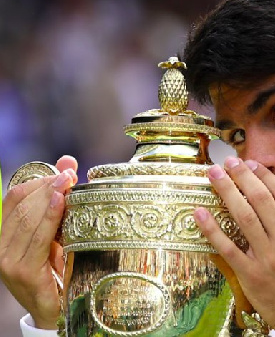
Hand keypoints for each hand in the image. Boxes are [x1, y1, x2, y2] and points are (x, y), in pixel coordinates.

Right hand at [0, 156, 77, 328]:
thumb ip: (59, 201)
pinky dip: (48, 217)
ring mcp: (9, 261)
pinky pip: (37, 239)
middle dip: (46, 185)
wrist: (58, 311)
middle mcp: (2, 247)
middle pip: (20, 205)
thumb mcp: (60, 233)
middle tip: (69, 174)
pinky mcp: (23, 272)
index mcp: (7, 236)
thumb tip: (68, 162)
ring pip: (27, 218)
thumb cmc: (59, 270)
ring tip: (67, 182)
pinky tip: (60, 203)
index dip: (37, 179)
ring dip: (49, 197)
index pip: (14, 197)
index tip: (63, 169)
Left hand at [194, 157, 274, 328]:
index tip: (251, 164)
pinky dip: (212, 229)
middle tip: (228, 162)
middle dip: (242, 176)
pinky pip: (227, 247)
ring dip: (227, 191)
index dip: (264, 176)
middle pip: (260, 199)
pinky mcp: (250, 273)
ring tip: (213, 175)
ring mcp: (268, 256)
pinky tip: (200, 212)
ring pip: (243, 216)